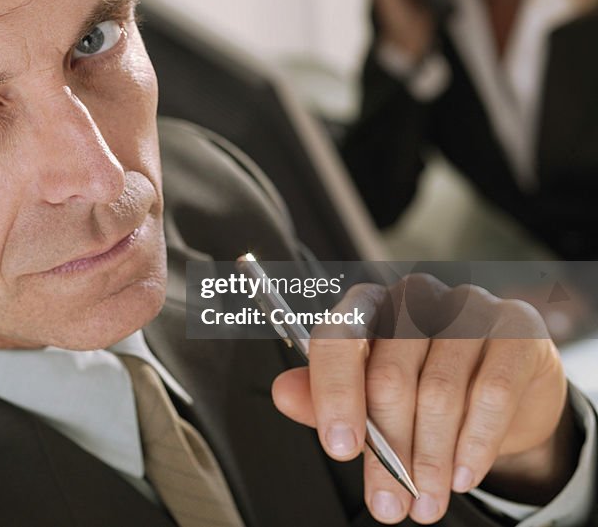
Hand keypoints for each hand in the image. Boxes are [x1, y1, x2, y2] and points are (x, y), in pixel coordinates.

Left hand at [271, 274, 572, 523]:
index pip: (338, 339)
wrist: (508, 386)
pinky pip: (491, 394)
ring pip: (440, 393)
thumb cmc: (425, 384)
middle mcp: (414, 296)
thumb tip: (284, 394)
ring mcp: (468, 307)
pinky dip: (474, 445)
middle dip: (388, 451)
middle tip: (390, 502)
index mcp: (367, 305)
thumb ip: (324, 395)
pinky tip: (462, 475)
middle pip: (389, 376)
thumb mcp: (370, 394)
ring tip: (426, 501)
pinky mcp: (516, 328)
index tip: (340, 448)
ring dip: (430, 459)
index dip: (335, 395)